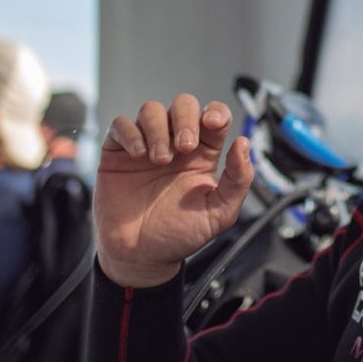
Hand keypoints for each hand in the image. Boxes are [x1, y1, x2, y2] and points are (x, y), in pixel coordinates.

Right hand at [95, 94, 253, 286]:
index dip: (215, 112)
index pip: (214, 117)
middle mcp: (175, 145)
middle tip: (185, 147)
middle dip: (185, 118)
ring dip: (158, 128)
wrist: (141, 256)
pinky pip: (121, 125)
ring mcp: (147, 146)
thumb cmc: (180, 235)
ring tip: (159, 159)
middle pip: (183, 105)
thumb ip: (238, 180)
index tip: (213, 124)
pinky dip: (130, 133)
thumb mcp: (219, 213)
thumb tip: (244, 144)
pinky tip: (138, 155)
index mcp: (203, 155)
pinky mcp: (118, 153)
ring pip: (151, 110)